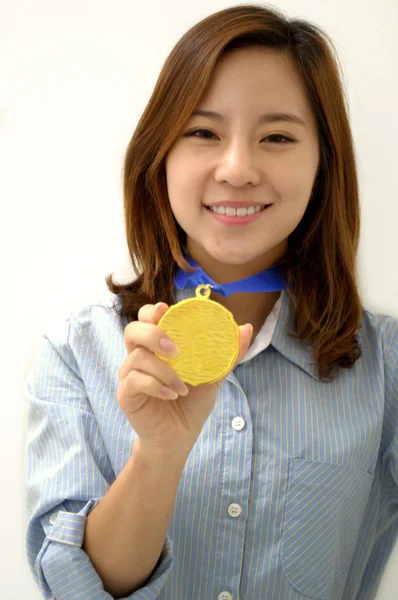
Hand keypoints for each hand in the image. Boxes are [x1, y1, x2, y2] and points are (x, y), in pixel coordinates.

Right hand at [117, 302, 252, 454]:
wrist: (179, 437)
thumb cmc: (192, 403)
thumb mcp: (213, 376)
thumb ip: (227, 354)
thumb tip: (247, 328)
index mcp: (157, 346)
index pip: (147, 318)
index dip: (153, 311)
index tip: (166, 310)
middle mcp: (140, 356)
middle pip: (133, 330)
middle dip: (152, 334)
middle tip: (175, 349)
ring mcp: (129, 374)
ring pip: (136, 357)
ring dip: (163, 370)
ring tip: (183, 386)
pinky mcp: (126, 394)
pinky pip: (134, 381)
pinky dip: (155, 385)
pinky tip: (172, 394)